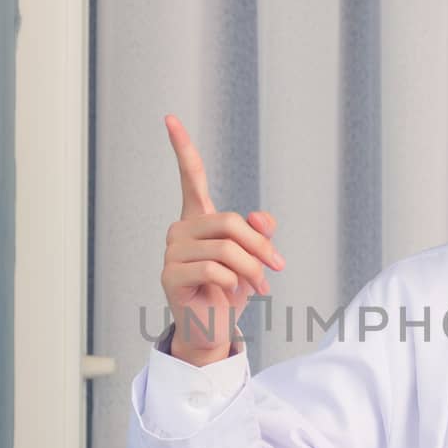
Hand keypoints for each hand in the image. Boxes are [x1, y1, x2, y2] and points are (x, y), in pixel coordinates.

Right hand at [159, 114, 284, 365]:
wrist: (214, 330)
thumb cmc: (232, 291)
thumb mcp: (254, 257)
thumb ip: (260, 231)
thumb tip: (260, 218)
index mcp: (198, 219)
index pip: (190, 177)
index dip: (181, 148)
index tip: (169, 118)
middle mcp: (180, 230)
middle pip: (229, 221)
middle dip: (260, 246)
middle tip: (278, 268)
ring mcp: (172, 252)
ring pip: (226, 247)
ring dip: (252, 269)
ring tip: (261, 288)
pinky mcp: (170, 275)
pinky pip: (215, 269)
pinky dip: (235, 283)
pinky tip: (233, 294)